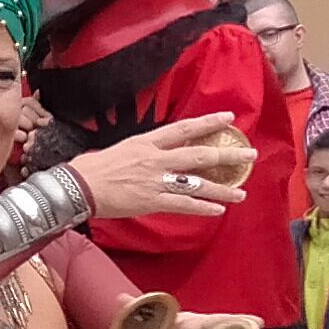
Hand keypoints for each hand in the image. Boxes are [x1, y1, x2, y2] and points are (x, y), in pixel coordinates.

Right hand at [69, 113, 251, 222]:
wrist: (78, 186)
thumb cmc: (96, 167)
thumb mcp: (124, 148)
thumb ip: (147, 149)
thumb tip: (166, 150)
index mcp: (148, 142)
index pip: (184, 128)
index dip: (208, 122)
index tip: (229, 118)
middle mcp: (156, 159)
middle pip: (199, 155)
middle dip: (227, 156)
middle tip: (249, 155)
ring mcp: (155, 181)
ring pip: (197, 183)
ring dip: (222, 188)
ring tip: (241, 193)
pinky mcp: (151, 201)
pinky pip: (183, 205)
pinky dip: (203, 208)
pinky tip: (219, 210)